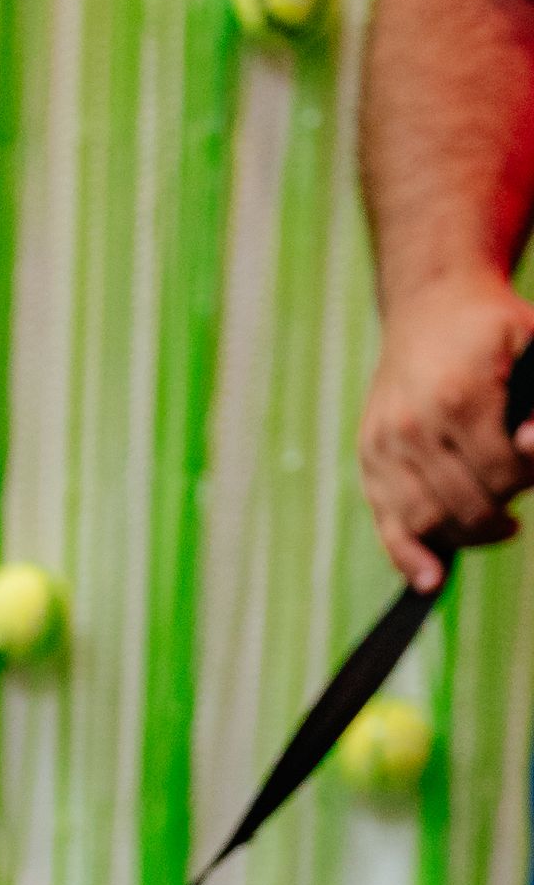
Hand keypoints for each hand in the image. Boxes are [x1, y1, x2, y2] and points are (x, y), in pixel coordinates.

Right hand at [358, 266, 533, 589]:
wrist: (430, 304)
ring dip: (468, 534)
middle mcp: (414, 424)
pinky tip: (432, 580)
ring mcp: (386, 445)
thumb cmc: (492, 328)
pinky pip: (388, 523)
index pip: (501, 474)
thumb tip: (531, 446)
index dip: (528, 480)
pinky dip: (409, 557)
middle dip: (502, 509)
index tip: (533, 467)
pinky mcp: (369, 458)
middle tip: (518, 496)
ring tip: (494, 525)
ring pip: (429, 520)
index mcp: (458, 394)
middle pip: (467, 503)